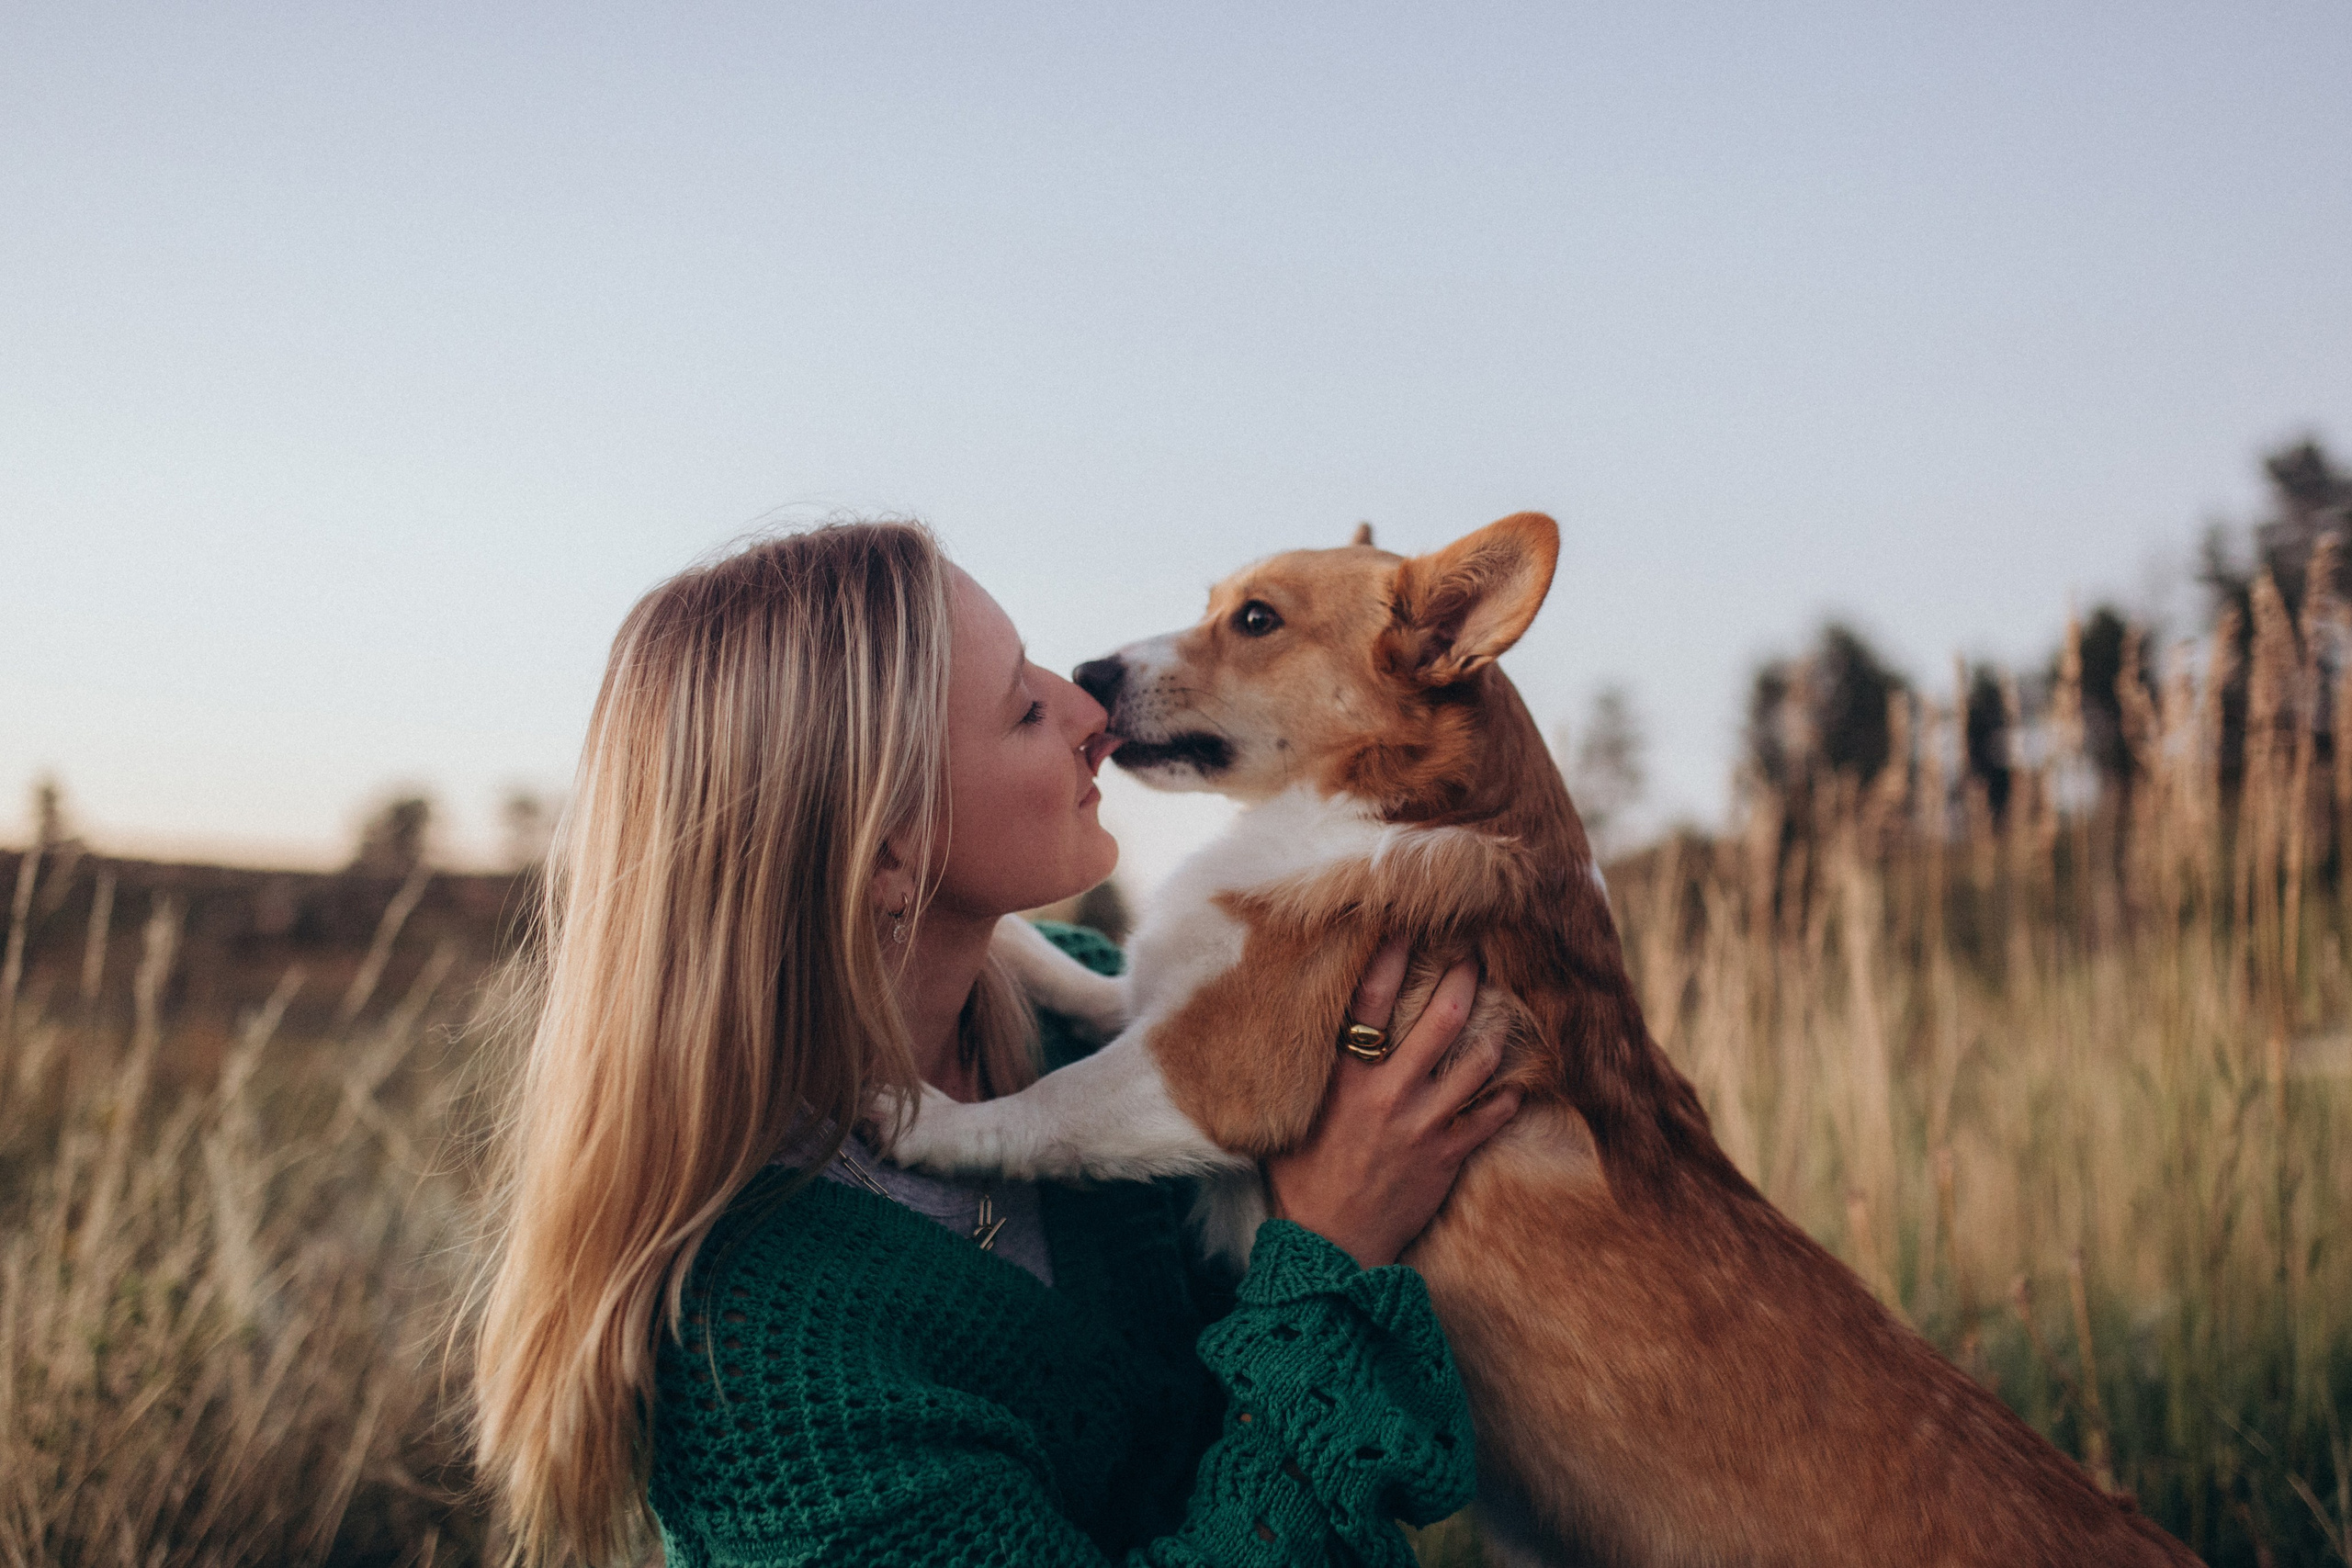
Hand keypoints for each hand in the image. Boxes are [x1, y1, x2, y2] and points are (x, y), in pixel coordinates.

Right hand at [1263, 936, 1523, 1268]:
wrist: (1328, 1245)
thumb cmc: (1299, 1178)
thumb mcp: (1286, 1116)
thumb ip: (1297, 1071)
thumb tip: (1278, 1027)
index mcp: (1342, 1076)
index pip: (1369, 1000)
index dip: (1390, 955)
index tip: (1407, 923)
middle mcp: (1386, 1092)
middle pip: (1439, 1021)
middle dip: (1462, 979)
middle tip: (1476, 953)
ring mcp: (1421, 1124)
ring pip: (1474, 1064)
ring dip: (1494, 1032)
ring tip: (1504, 1009)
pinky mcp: (1445, 1157)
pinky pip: (1489, 1117)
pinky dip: (1506, 1097)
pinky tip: (1516, 1083)